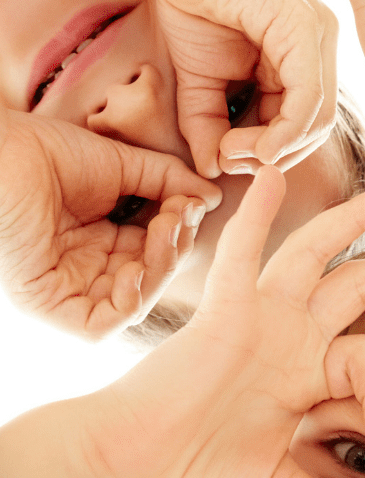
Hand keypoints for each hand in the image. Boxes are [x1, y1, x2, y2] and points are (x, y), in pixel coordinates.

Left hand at [0, 106, 220, 338]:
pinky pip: (100, 326)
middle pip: (151, 279)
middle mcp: (85, 267)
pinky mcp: (48, 304)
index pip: (156, 251)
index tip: (192, 202)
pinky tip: (137, 272)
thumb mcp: (120, 164)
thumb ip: (168, 181)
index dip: (181, 232)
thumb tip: (211, 197)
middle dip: (175, 250)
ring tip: (163, 232)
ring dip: (160, 272)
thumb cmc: (40, 150)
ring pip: (133, 303)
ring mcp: (67, 288)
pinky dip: (129, 305)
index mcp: (99, 239)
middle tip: (179, 217)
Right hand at [75, 171, 364, 477]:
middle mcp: (291, 336)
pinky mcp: (223, 312)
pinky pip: (243, 253)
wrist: (128, 469)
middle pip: (364, 288)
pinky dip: (255, 214)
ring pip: (317, 254)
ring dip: (356, 220)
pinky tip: (271, 174)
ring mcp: (260, 318)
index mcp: (307, 373)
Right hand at [142, 0, 338, 178]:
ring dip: (275, 148)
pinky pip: (308, 95)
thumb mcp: (200, 81)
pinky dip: (285, 130)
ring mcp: (318, 38)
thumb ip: (207, 125)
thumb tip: (210, 170)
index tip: (226, 158)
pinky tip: (257, 145)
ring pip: (317, 117)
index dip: (269, 152)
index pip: (303, 124)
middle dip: (275, 156)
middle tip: (230, 159)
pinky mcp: (306, 29)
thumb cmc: (192, 3)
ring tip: (231, 150)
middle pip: (316, 127)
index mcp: (303, 61)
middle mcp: (319, 50)